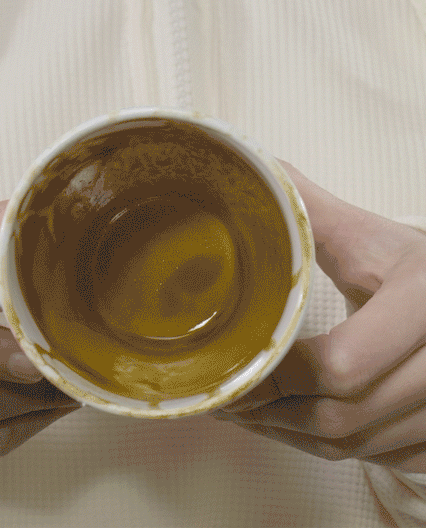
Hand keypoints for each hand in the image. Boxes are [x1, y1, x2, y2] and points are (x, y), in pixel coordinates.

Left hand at [218, 161, 425, 472]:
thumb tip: (261, 173)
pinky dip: (324, 447)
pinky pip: (376, 457)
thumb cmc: (417, 266)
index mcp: (424, 301)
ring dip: (289, 434)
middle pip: (342, 417)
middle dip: (270, 413)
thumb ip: (314, 213)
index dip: (277, 376)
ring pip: (355, 446)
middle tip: (225, 397)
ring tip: (247, 413)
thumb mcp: (372, 237)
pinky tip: (291, 425)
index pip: (340, 363)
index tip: (233, 366)